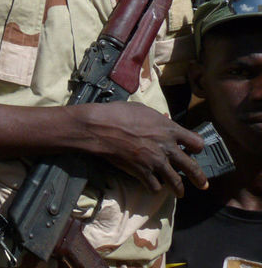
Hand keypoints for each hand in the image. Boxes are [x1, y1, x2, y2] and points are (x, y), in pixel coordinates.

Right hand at [76, 102, 206, 195]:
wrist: (100, 128)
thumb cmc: (118, 113)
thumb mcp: (142, 110)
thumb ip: (158, 119)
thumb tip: (163, 120)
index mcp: (170, 129)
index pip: (196, 142)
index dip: (197, 147)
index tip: (195, 150)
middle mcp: (168, 147)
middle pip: (192, 167)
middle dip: (199, 177)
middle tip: (202, 184)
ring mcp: (156, 162)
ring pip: (176, 182)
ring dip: (179, 189)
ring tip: (180, 193)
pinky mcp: (142, 172)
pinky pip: (155, 187)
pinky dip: (154, 188)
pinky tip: (152, 186)